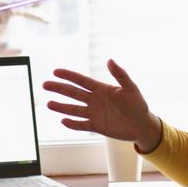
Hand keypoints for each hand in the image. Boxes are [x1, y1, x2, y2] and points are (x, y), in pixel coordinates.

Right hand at [42, 59, 159, 148]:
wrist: (142, 125)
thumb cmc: (138, 105)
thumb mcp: (131, 88)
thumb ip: (120, 75)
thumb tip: (110, 60)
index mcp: (101, 89)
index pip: (81, 80)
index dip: (69, 76)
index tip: (56, 71)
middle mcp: (94, 100)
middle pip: (73, 93)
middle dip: (59, 89)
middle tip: (45, 84)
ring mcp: (94, 114)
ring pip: (74, 109)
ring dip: (61, 106)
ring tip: (48, 104)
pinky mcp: (96, 126)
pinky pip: (82, 125)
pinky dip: (72, 124)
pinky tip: (63, 121)